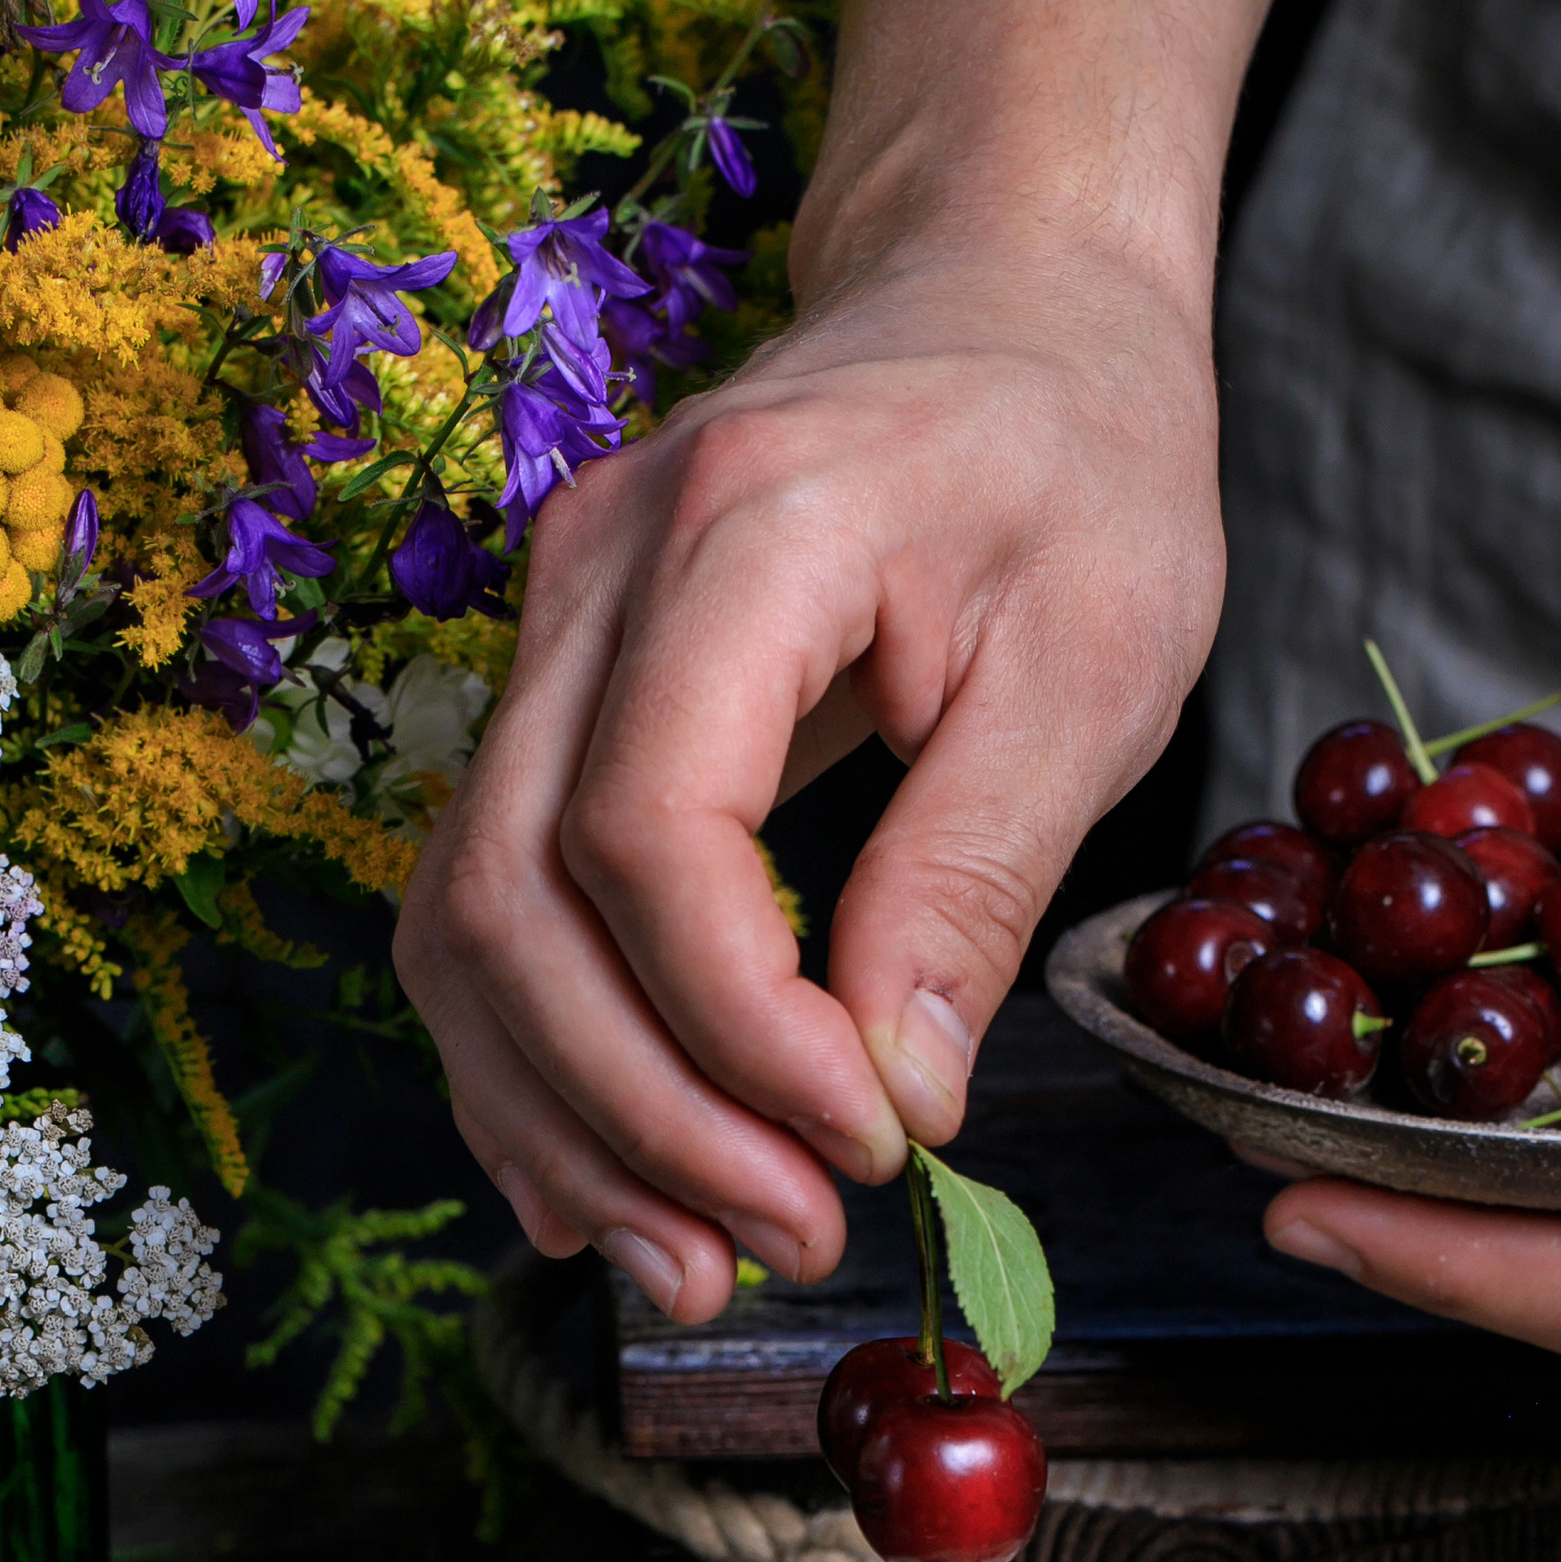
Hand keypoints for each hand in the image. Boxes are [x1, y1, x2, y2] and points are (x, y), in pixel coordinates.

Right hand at [394, 246, 1223, 1321]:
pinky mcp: (546, 698)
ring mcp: (542, 632)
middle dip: (639, 1112)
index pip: (647, 830)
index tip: (869, 1144)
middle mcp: (590, 573)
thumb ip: (976, 874)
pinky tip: (620, 1187)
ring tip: (699, 1261)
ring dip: (565, 1121)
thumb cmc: (1079, 456)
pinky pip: (483, 912)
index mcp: (741, 529)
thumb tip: (894, 1095)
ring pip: (460, 924)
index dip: (737, 1030)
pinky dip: (539, 1069)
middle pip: (509, 897)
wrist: (1002, 300)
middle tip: (787, 1242)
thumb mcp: (1100, 661)